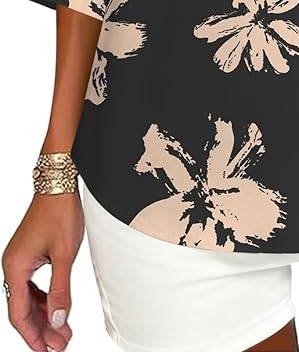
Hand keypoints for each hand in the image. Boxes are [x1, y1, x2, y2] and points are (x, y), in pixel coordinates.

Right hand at [2, 193, 83, 350]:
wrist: (59, 184)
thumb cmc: (61, 213)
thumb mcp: (64, 254)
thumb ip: (61, 289)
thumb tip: (60, 321)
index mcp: (15, 268)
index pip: (18, 314)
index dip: (33, 336)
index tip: (49, 351)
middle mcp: (12, 266)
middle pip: (22, 309)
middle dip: (41, 329)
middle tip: (61, 345)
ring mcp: (20, 260)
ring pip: (28, 299)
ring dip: (44, 316)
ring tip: (63, 332)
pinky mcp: (29, 255)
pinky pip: (32, 286)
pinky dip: (44, 300)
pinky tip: (57, 309)